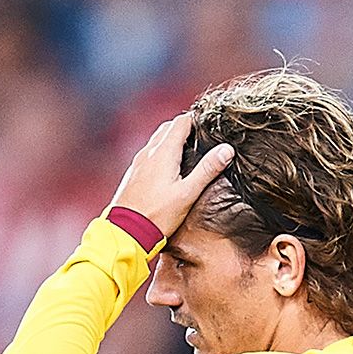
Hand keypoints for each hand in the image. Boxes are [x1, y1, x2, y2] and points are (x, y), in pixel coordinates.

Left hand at [110, 113, 234, 237]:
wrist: (126, 232)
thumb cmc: (157, 215)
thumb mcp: (187, 193)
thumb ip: (207, 170)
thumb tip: (226, 149)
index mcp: (164, 152)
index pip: (181, 122)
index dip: (196, 121)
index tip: (209, 127)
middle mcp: (148, 152)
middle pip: (168, 128)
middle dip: (184, 128)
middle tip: (201, 139)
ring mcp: (138, 162)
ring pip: (157, 140)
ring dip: (171, 140)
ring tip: (188, 152)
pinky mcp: (133, 174)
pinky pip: (148, 154)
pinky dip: (160, 153)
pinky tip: (168, 169)